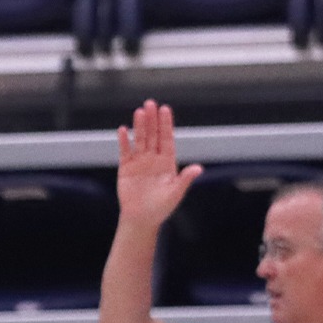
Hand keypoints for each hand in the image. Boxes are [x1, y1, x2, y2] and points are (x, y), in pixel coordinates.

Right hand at [116, 100, 202, 229]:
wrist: (142, 219)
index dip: (166, 124)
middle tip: (151, 103)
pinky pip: (125, 151)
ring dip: (139, 126)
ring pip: (140, 140)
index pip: (166, 139)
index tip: (165, 109)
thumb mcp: (176, 193)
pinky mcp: (126, 168)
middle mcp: (153, 158)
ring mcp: (139, 162)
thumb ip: (185, 179)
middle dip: (152, 119)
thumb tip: (199, 169)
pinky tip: (123, 129)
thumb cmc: (161, 207)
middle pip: (153, 135)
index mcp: (167, 162)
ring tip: (139, 112)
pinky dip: (124, 141)